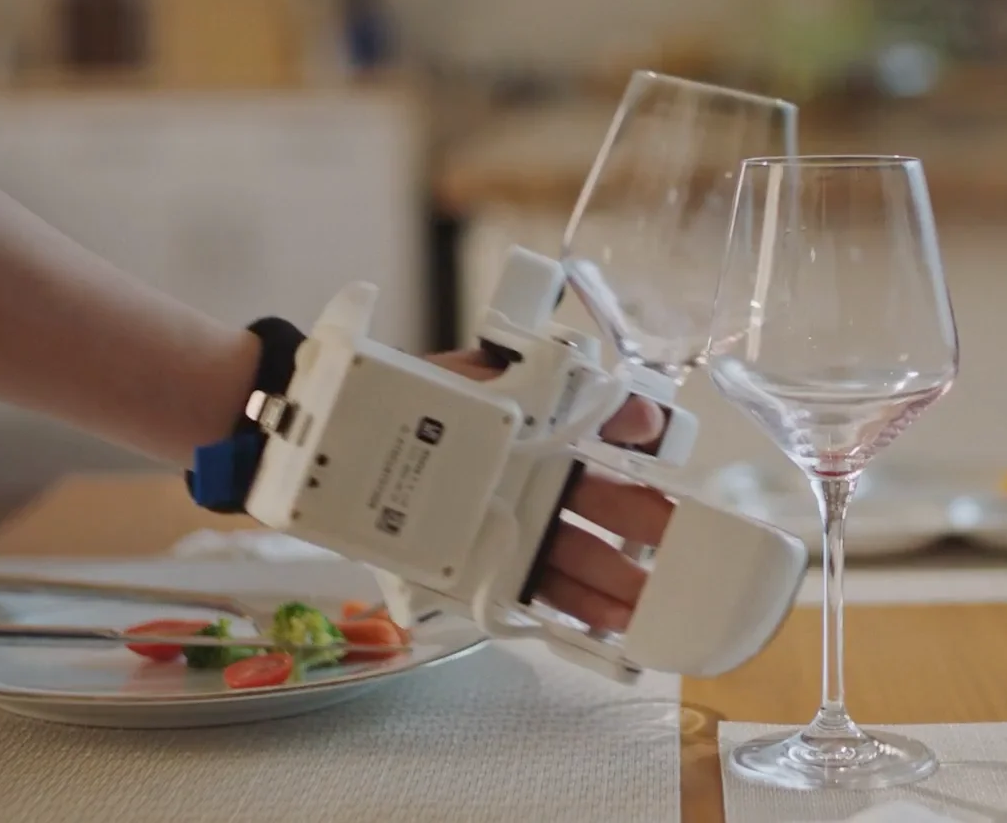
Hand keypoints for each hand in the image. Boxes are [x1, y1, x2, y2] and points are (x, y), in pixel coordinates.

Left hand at [429, 350, 674, 632]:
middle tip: (683, 566)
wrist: (323, 434)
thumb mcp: (483, 374)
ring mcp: (502, 534)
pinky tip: (596, 633)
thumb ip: (559, 381)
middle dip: (642, 546)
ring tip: (645, 614)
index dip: (642, 485)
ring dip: (610, 591)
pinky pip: (524, 599)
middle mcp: (527, 491)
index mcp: (537, 441)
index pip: (606, 465)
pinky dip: (562, 619)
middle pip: (598, 524)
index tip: (674, 502)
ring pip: (568, 566)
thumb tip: (639, 410)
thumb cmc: (403, 395)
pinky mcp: (469, 573)